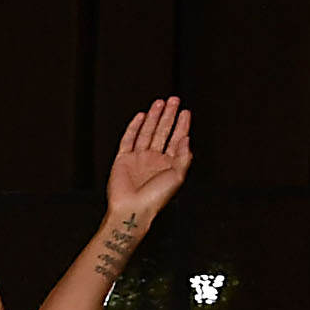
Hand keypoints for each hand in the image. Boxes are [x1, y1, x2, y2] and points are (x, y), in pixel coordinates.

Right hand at [107, 98, 194, 222]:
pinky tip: (141, 117)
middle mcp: (154, 159)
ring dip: (154, 117)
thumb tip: (186, 138)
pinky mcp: (123, 159)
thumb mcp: (178, 176)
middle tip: (173, 100)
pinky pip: (129, 139)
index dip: (182, 125)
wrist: (132, 209)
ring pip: (147, 132)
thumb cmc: (155, 198)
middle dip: (168, 115)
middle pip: (163, 132)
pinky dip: (134, 127)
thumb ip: (184, 156)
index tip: (185, 112)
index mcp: (168, 164)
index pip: (177, 139)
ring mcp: (138, 158)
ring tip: (159, 103)